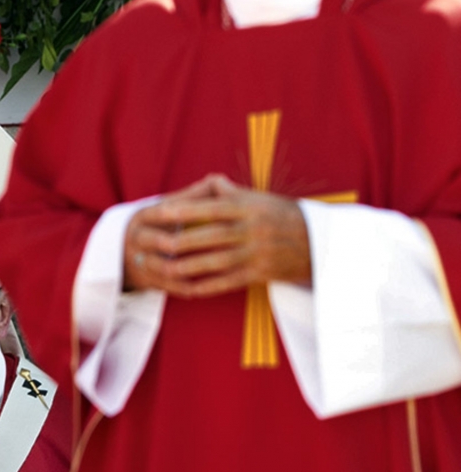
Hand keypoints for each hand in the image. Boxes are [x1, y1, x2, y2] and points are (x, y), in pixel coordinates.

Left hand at [123, 174, 310, 296]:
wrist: (318, 241)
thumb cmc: (281, 215)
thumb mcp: (258, 198)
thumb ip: (230, 192)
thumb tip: (206, 182)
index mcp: (249, 207)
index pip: (212, 208)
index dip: (185, 210)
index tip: (160, 212)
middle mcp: (252, 229)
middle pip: (210, 237)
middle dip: (179, 242)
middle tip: (153, 245)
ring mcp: (256, 253)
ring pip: (215, 262)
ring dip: (186, 268)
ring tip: (162, 270)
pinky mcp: (260, 274)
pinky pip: (227, 282)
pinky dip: (205, 287)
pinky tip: (185, 290)